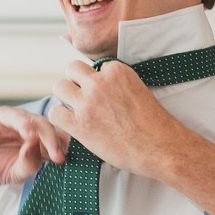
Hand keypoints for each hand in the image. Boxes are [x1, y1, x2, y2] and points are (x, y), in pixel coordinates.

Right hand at [0, 106, 67, 187]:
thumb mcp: (13, 174)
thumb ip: (29, 165)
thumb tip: (41, 152)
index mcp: (38, 144)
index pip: (59, 141)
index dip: (66, 150)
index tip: (70, 162)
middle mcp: (30, 130)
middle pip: (53, 130)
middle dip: (58, 144)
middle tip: (59, 158)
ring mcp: (16, 121)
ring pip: (38, 121)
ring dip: (45, 135)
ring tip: (48, 150)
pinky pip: (15, 116)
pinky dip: (24, 124)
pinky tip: (28, 134)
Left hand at [47, 60, 193, 178]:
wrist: (160, 148)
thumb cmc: (153, 123)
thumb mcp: (138, 89)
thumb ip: (117, 82)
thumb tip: (99, 83)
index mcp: (116, 70)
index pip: (93, 66)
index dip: (95, 80)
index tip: (103, 94)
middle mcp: (99, 83)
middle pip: (72, 69)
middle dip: (76, 82)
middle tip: (84, 98)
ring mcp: (87, 103)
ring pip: (59, 87)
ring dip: (66, 97)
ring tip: (77, 110)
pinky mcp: (80, 125)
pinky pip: (54, 113)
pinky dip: (60, 118)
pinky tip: (72, 125)